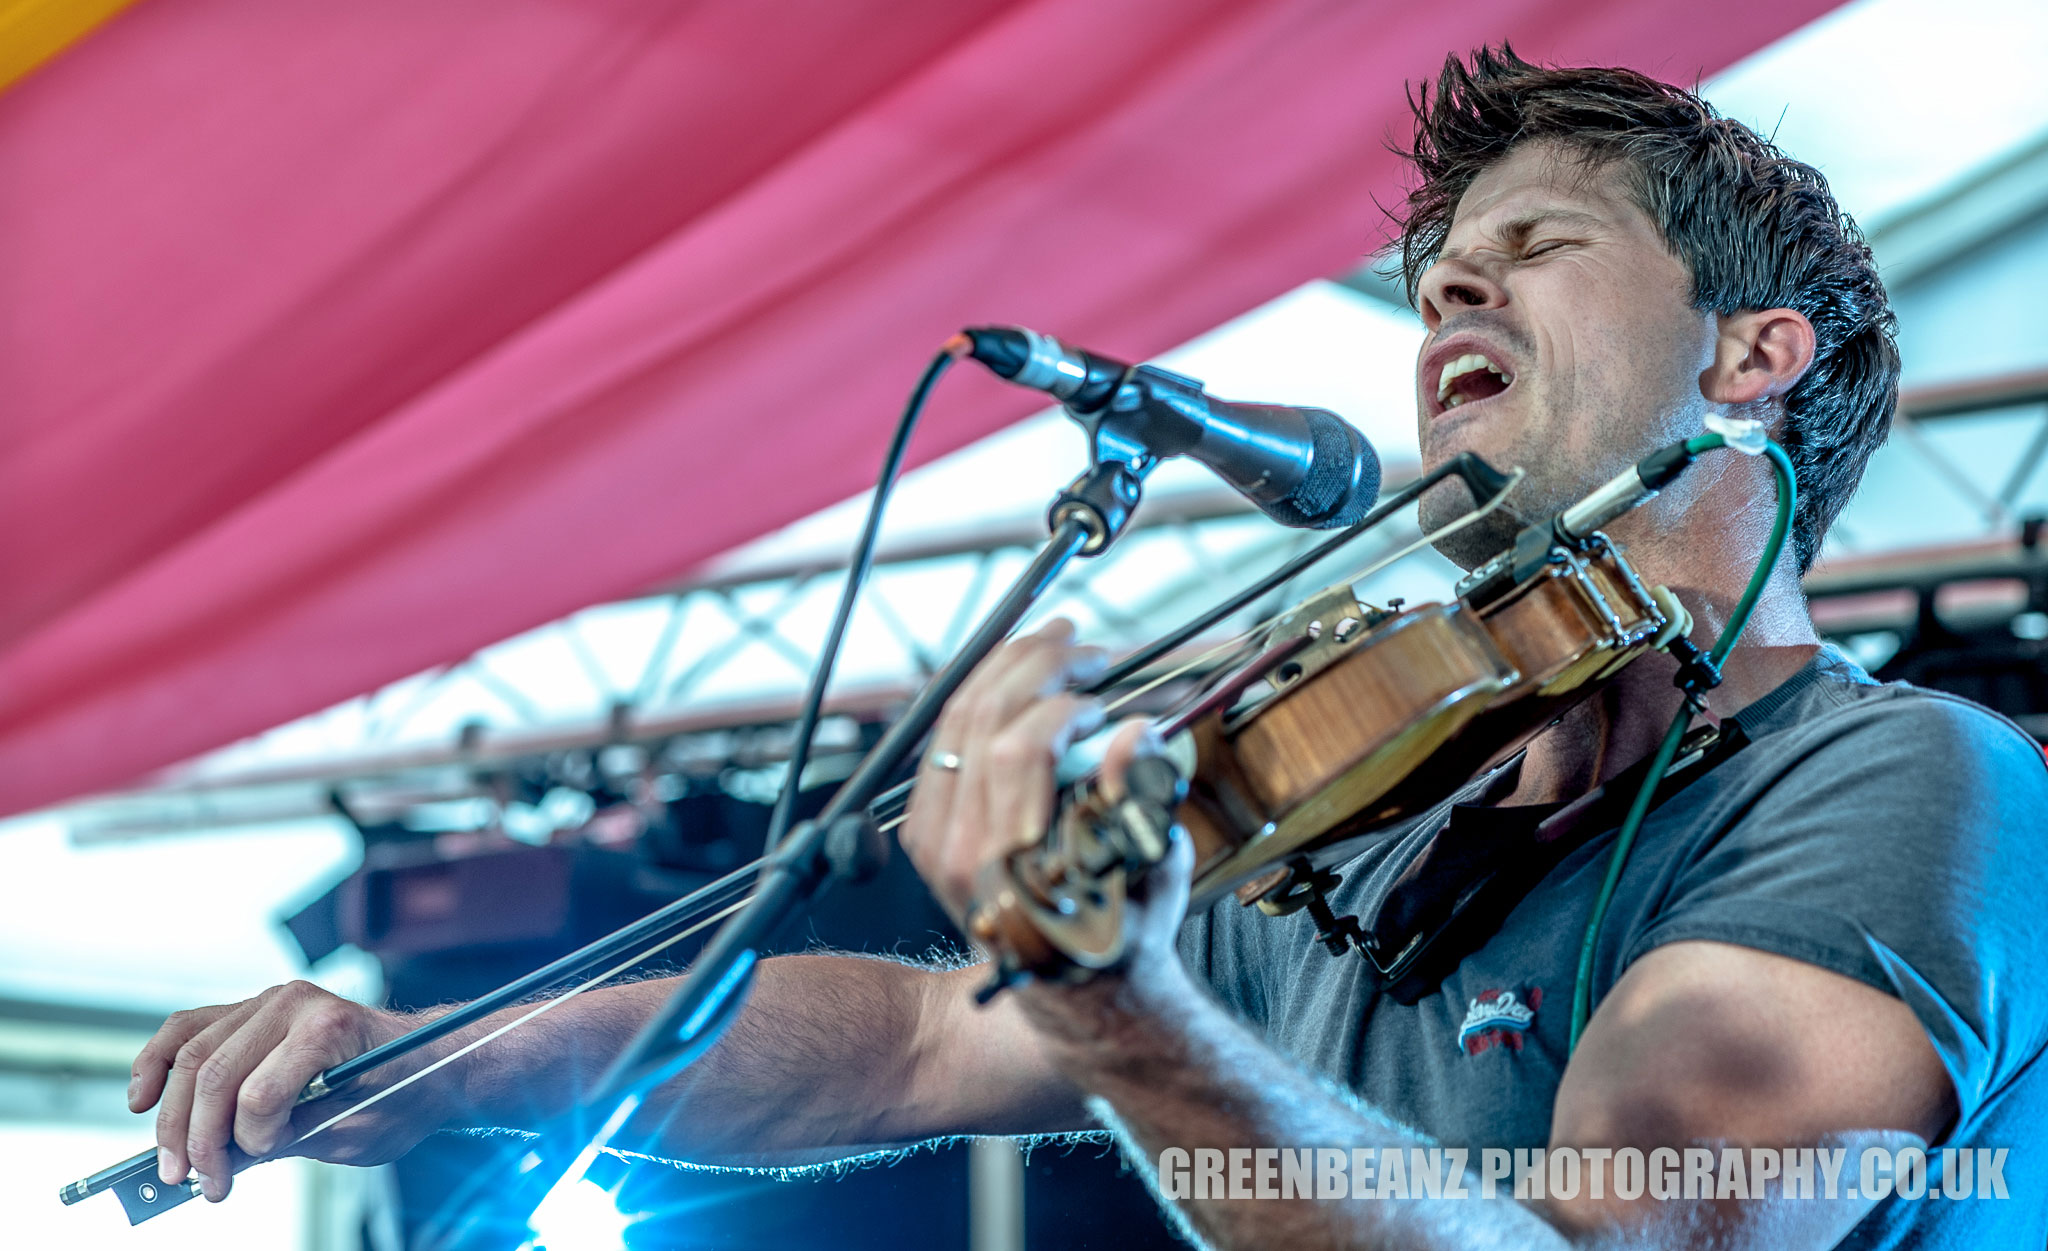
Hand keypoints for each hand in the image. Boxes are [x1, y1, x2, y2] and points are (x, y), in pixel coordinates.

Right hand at [129, 980, 461, 1200]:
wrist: (427, 1057)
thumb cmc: (402, 1091)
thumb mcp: (355, 1131)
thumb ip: (289, 1140)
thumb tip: (225, 1159)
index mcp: (331, 1028)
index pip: (260, 1094)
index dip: (250, 1141)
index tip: (251, 1167)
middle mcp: (295, 1003)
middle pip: (216, 1075)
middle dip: (198, 1139)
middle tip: (196, 1183)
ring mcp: (270, 1000)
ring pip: (192, 1055)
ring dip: (172, 1115)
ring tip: (172, 1162)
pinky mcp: (251, 1009)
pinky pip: (190, 1029)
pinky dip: (158, 1061)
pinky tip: (142, 1097)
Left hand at [900, 619, 1195, 1027]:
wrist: (1072, 985)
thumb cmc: (1123, 930)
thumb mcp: (1152, 870)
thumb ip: (1144, 800)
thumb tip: (1136, 732)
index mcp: (1012, 867)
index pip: (1018, 752)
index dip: (1065, 709)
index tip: (1107, 708)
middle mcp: (958, 852)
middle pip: (981, 720)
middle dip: (1035, 666)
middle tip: (1084, 646)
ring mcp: (933, 841)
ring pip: (955, 721)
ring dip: (1004, 668)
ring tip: (1052, 642)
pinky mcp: (927, 831)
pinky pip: (945, 741)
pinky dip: (980, 698)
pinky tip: (1015, 677)